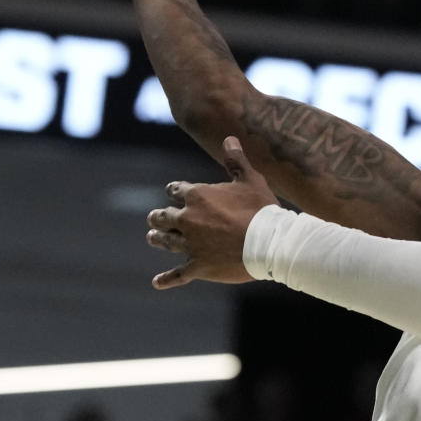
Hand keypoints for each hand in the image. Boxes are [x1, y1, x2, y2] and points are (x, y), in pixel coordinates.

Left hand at [147, 137, 277, 288]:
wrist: (269, 242)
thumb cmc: (261, 209)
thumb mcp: (250, 179)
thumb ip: (236, 160)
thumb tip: (229, 138)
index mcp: (197, 196)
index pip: (177, 190)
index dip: (175, 191)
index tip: (173, 192)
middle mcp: (187, 220)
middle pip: (164, 217)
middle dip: (159, 216)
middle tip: (154, 217)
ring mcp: (190, 245)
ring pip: (165, 241)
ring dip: (157, 238)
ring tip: (151, 237)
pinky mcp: (197, 266)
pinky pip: (177, 274)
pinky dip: (166, 279)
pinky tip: (156, 282)